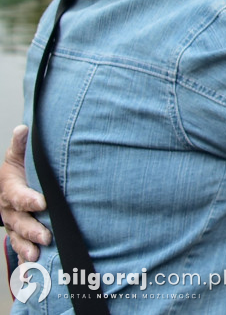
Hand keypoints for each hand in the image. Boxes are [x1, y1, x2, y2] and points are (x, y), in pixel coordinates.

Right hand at [1, 125, 49, 261]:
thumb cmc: (16, 173)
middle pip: (20, 222)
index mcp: (10, 191)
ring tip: (37, 256)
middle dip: (32, 230)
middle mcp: (10, 212)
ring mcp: (13, 226)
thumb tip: (23, 129)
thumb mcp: (16, 158)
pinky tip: (31, 271)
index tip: (42, 202)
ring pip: (18, 239)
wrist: (5, 190)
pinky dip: (24, 261)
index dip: (29, 200)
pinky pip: (20, 250)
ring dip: (27, 248)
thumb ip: (20, 146)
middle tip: (46, 236)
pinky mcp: (18, 237)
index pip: (18, 196)